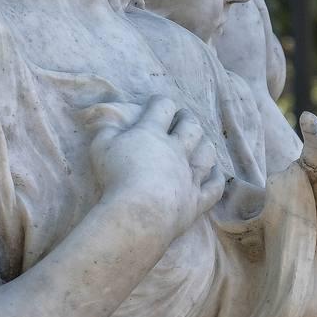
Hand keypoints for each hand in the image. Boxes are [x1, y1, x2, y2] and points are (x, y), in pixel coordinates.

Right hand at [84, 95, 225, 236]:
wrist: (138, 213)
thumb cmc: (116, 177)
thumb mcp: (100, 147)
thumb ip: (107, 130)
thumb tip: (111, 120)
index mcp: (152, 134)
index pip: (162, 108)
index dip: (160, 102)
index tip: (156, 102)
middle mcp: (177, 150)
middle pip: (191, 127)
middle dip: (187, 119)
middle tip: (183, 117)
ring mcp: (190, 175)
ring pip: (206, 153)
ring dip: (205, 144)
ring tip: (201, 141)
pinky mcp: (197, 199)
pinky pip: (214, 187)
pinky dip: (216, 177)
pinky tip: (215, 173)